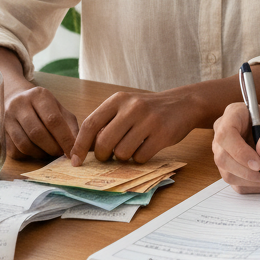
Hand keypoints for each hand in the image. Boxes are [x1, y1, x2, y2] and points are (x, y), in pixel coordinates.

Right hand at [4, 85, 79, 159]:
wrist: (15, 97)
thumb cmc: (42, 106)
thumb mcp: (59, 109)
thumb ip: (69, 125)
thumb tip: (76, 147)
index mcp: (39, 96)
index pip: (53, 120)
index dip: (64, 139)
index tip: (73, 151)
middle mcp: (20, 105)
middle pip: (37, 133)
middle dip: (52, 148)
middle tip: (61, 154)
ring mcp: (7, 118)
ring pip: (24, 144)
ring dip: (41, 153)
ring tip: (51, 153)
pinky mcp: (1, 132)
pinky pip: (16, 150)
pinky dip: (29, 155)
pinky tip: (38, 151)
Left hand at [70, 90, 198, 164]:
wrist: (183, 104)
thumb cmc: (148, 110)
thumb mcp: (126, 107)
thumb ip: (107, 123)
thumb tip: (84, 149)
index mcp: (118, 100)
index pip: (90, 124)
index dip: (80, 145)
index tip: (76, 160)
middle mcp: (132, 107)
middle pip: (104, 142)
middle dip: (103, 156)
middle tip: (109, 157)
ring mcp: (148, 120)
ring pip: (122, 153)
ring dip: (124, 158)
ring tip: (132, 149)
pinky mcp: (162, 134)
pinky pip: (140, 157)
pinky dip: (139, 159)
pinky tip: (146, 149)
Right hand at [212, 102, 259, 192]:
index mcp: (235, 114)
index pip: (225, 133)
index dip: (238, 151)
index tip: (259, 164)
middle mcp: (225, 133)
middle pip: (223, 158)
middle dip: (248, 172)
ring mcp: (226, 153)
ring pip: (229, 175)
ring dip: (255, 181)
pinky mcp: (232, 170)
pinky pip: (238, 185)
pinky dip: (257, 187)